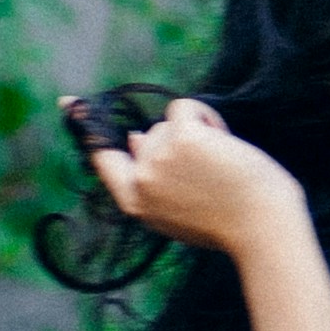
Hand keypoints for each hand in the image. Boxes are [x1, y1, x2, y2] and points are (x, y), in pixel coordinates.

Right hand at [86, 100, 315, 268]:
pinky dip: (208, 117)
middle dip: (177, 143)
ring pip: (168, 122)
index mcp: (135, 203)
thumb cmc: (227, 221)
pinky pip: (186, 106)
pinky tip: (224, 143)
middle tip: (208, 173)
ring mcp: (157, 157)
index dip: (87, 130)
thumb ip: (151, 178)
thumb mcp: (177, 208)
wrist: (261, 228)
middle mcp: (140, 181)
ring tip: (221, 164)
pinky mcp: (181, 136)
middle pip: (148, 137)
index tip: (68, 102)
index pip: (103, 160)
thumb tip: (134, 136)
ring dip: (196, 131)